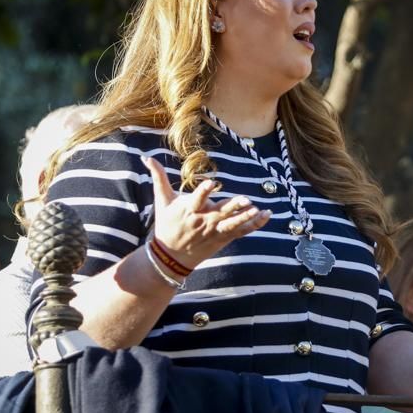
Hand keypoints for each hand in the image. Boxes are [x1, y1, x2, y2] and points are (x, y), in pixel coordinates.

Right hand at [144, 156, 271, 268]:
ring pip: (232, 224)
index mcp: (188, 209)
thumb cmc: (166, 223)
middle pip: (220, 212)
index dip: (204, 191)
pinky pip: (241, 231)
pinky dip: (254, 224)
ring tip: (257, 209)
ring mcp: (214, 231)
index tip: (212, 183)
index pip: (197, 199)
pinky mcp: (223, 238)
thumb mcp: (161, 200)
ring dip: (245, 217)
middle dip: (233, 206)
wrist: (170, 256)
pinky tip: (267, 215)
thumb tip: (146, 157)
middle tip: (246, 199)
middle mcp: (203, 220)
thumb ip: (158, 177)